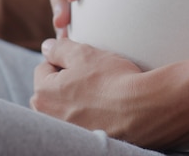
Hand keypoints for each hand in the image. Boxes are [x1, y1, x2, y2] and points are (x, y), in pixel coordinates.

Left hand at [31, 38, 188, 148]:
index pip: (45, 68)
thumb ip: (59, 48)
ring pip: (68, 108)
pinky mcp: (88, 141)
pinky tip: (110, 109)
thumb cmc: (114, 80)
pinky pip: (84, 123)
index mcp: (43, 95)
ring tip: (104, 94)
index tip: (85, 62)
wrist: (146, 109)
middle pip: (54, 91)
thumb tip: (48, 47)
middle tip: (95, 76)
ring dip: (80, 100)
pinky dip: (93, 116)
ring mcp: (68, 133)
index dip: (65, 60)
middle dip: (68, 82)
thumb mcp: (84, 53)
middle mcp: (49, 119)